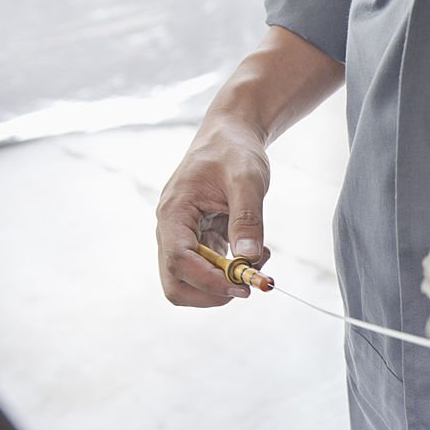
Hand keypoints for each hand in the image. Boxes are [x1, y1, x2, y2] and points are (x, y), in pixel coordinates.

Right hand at [156, 117, 271, 306]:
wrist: (230, 137)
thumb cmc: (234, 152)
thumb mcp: (247, 180)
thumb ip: (248, 218)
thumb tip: (249, 257)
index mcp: (174, 213)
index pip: (178, 262)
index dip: (209, 282)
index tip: (244, 286)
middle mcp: (171, 231)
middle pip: (176, 285)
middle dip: (213, 293)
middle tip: (250, 284)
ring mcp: (183, 239)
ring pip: (192, 283)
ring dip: (226, 283)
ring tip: (258, 259)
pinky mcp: (199, 242)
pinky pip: (209, 272)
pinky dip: (233, 272)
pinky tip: (255, 252)